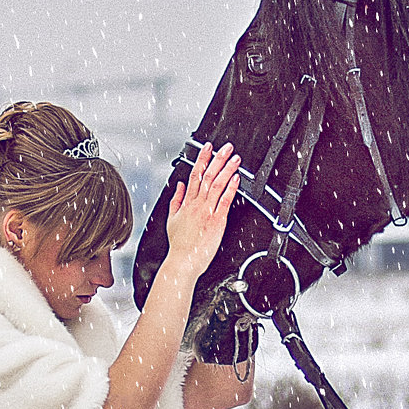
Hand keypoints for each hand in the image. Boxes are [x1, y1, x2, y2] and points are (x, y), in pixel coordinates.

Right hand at [166, 142, 239, 278]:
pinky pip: (225, 201)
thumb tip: (179, 185)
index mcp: (187, 202)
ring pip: (217, 185)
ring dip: (227, 169)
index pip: (195, 174)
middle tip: (226, 147)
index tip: (208, 147)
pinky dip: (231, 188)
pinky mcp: (217, 221)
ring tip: (235, 158)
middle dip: (218, 159)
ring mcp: (207, 211)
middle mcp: (197, 204)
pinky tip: (236, 178)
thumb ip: (176, 200)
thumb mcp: (172, 218)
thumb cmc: (179, 244)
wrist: (183, 261)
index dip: (202, 159)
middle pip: (208, 175)